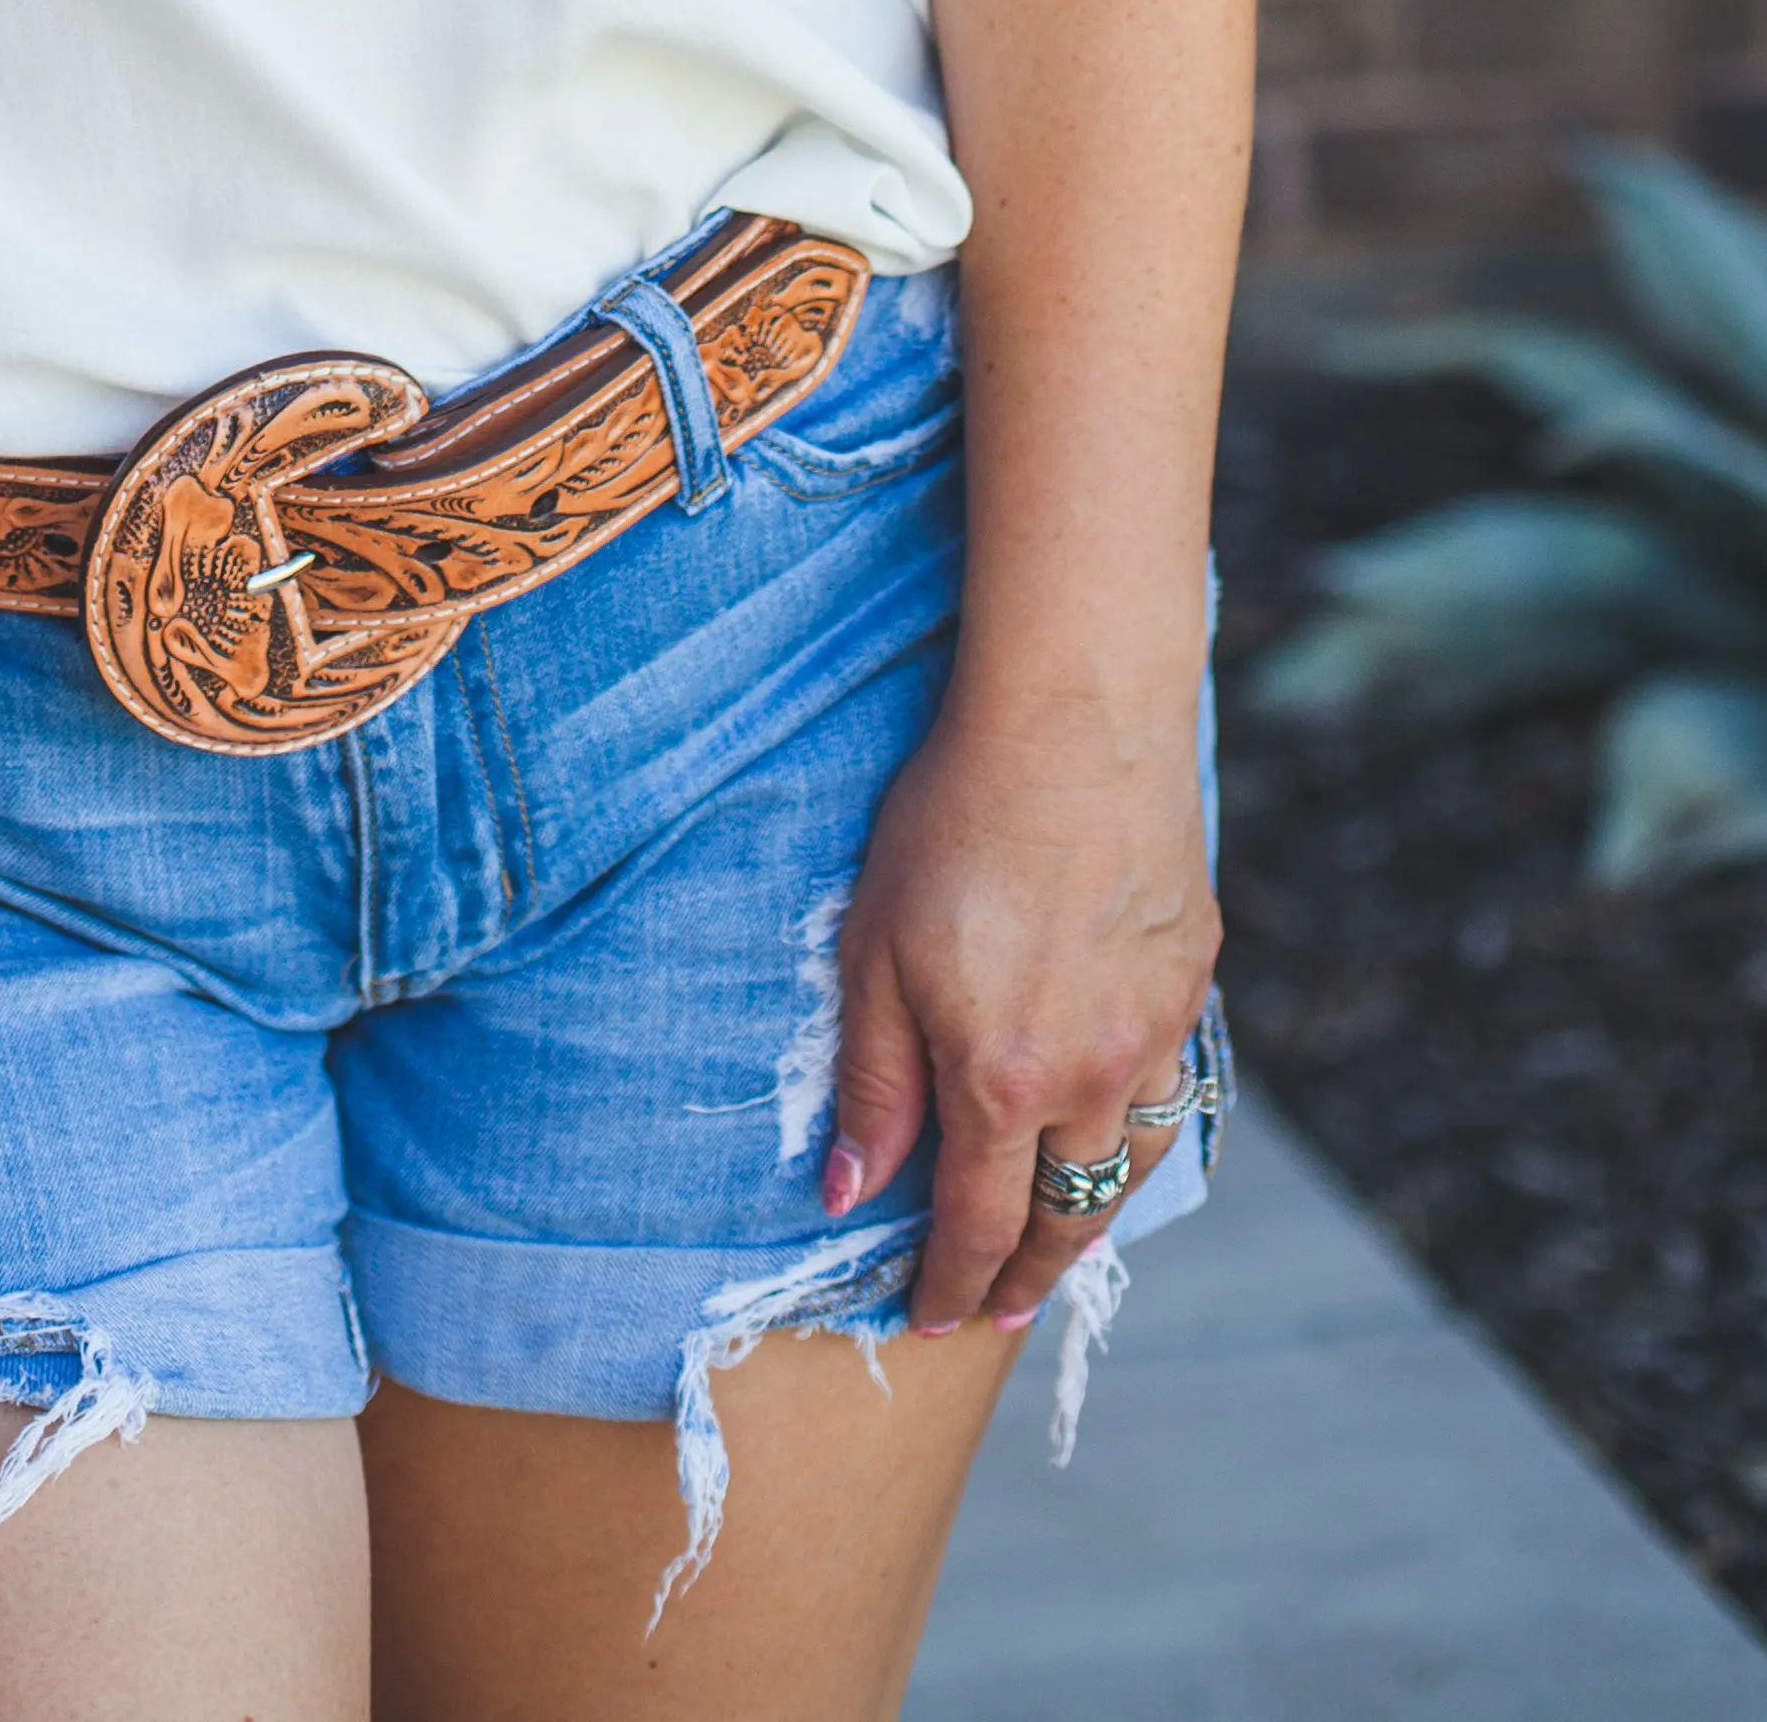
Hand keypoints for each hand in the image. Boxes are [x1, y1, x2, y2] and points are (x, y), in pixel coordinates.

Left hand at [820, 689, 1216, 1337]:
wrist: (1074, 723)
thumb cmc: (954, 822)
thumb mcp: (875, 951)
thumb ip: (873, 1082)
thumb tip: (851, 1193)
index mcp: (1003, 1080)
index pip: (978, 1224)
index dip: (954, 1283)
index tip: (932, 1319)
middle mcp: (1091, 1074)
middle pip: (1066, 1215)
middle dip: (1028, 1276)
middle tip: (1001, 1311)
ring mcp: (1153, 1029)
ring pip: (1130, 1162)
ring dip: (1091, 1213)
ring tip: (1060, 1239)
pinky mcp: (1191, 978)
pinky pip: (1169, 1086)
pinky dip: (1139, 1129)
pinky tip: (1117, 1126)